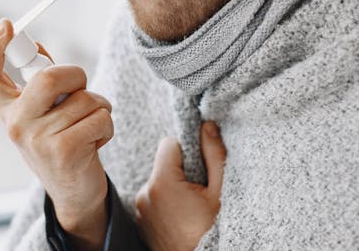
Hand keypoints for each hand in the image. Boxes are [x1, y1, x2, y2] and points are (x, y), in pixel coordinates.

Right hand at [0, 19, 113, 249]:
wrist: (74, 192)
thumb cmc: (62, 141)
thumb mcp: (44, 112)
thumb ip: (41, 82)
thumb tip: (37, 47)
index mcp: (8, 110)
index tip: (6, 25)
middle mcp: (16, 124)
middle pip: (49, 77)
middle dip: (77, 75)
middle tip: (81, 88)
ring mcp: (38, 140)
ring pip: (85, 98)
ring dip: (99, 107)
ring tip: (88, 127)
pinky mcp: (65, 152)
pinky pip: (100, 117)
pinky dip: (107, 126)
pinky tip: (94, 142)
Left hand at [134, 122, 225, 250]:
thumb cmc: (209, 231)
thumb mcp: (219, 192)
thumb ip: (214, 155)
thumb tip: (207, 126)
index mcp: (163, 182)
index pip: (169, 144)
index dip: (187, 150)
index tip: (198, 166)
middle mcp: (146, 192)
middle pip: (164, 163)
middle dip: (180, 170)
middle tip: (196, 191)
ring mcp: (140, 207)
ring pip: (158, 181)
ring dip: (172, 187)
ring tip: (188, 207)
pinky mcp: (139, 217)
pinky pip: (152, 197)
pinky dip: (164, 201)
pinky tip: (178, 215)